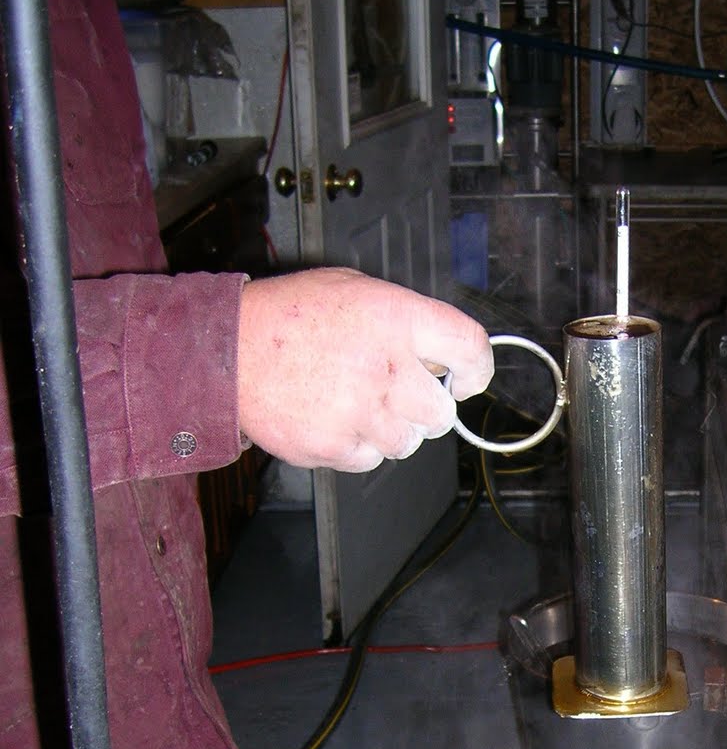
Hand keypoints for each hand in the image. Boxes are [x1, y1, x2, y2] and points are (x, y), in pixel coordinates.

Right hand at [237, 268, 492, 470]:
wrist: (228, 350)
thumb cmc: (291, 316)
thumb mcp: (356, 290)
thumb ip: (406, 320)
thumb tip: (444, 356)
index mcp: (396, 318)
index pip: (469, 347)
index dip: (476, 369)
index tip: (465, 380)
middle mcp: (385, 366)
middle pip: (441, 413)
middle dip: (426, 409)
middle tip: (397, 393)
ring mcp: (360, 410)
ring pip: (408, 442)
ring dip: (392, 429)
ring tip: (357, 403)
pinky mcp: (334, 445)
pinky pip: (371, 458)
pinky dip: (358, 445)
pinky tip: (333, 416)